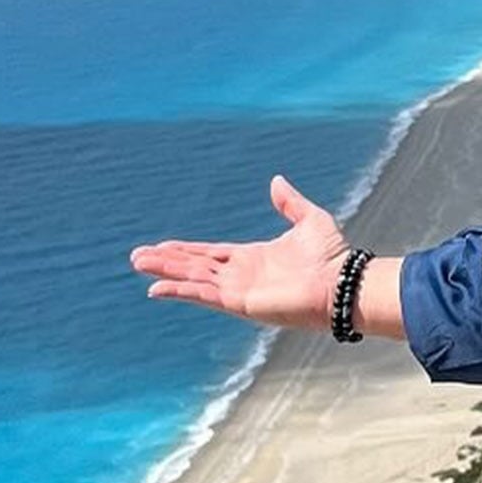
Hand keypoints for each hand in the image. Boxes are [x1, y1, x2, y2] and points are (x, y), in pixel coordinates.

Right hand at [130, 175, 351, 331]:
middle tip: (138, 256)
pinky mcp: (241, 302)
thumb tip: (276, 180)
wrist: (344, 282)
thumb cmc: (333, 256)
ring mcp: (239, 290)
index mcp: (254, 257)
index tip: (163, 245)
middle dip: (167, 260)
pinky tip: (157, 288)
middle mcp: (242, 275)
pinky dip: (180, 291)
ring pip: (193, 278)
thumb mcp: (311, 220)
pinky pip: (204, 295)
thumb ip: (290, 202)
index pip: (211, 253)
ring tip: (139, 264)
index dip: (187, 250)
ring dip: (166, 272)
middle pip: (195, 265)